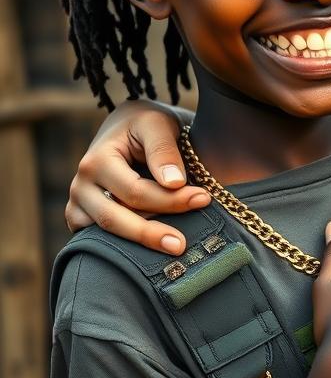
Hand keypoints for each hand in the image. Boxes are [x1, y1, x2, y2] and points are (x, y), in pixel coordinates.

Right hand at [66, 100, 207, 254]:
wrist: (131, 128)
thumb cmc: (147, 125)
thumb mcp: (158, 124)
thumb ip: (163, 150)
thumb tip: (174, 183)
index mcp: (97, 160)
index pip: (134, 192)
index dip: (170, 199)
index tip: (204, 199)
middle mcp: (81, 184)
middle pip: (115, 219)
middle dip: (151, 233)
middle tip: (182, 244)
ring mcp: (79, 204)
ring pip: (105, 234)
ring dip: (139, 243)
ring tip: (174, 247)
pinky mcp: (83, 218)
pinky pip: (96, 241)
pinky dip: (121, 246)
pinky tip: (150, 252)